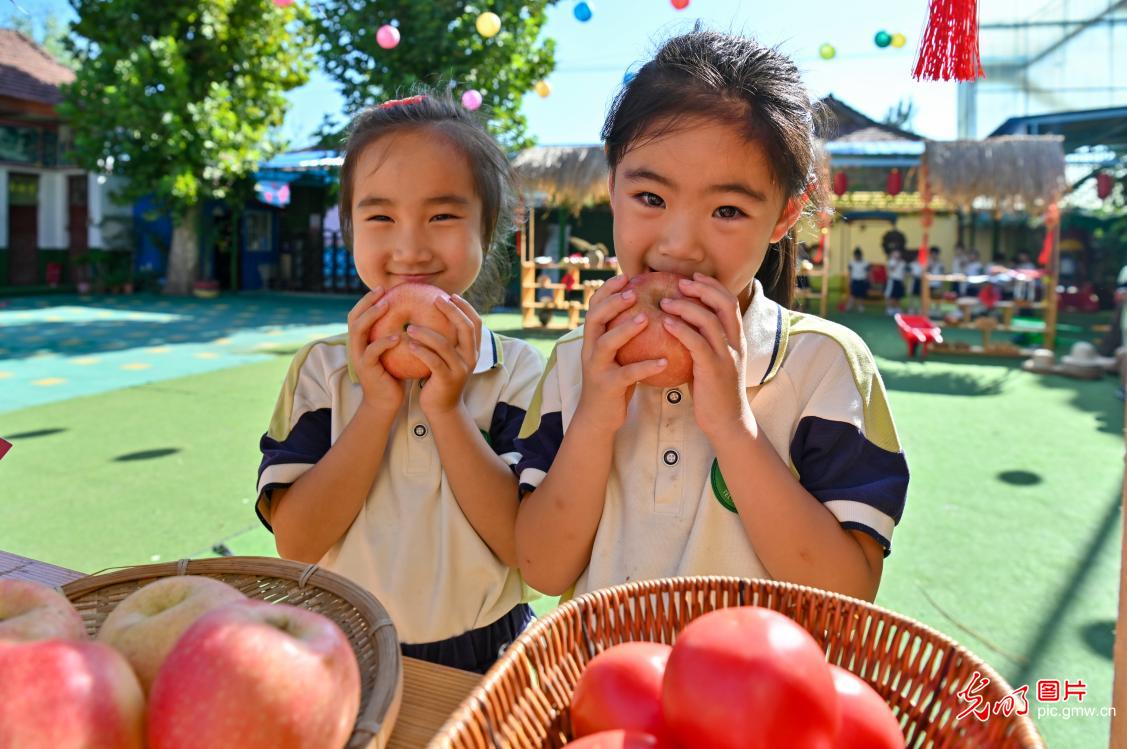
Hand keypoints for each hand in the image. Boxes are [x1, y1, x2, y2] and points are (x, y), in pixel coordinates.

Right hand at [347, 288, 403, 415]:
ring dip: (372, 316)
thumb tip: (416, 314)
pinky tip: (397, 335)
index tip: (382, 288)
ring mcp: (358, 357)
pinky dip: (383, 341)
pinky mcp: (366, 369)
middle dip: (366, 302)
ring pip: (358, 331)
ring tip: (386, 305)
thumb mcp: (394, 351)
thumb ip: (397, 333)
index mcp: (362, 340)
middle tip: (382, 291)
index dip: (367, 300)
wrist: (386, 402)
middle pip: (354, 317)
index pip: (358, 314)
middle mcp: (356, 346)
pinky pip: (372, 351)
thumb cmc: (394, 374)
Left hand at [407, 294, 480, 418]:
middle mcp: (471, 358)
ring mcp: (461, 369)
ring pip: (445, 345)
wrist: (443, 408)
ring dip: (426, 333)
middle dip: (451, 311)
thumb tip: (438, 313)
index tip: (451, 296)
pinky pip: (433, 361)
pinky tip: (409, 345)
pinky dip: (421, 351)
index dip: (465, 307)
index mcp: (474, 350)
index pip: (476, 323)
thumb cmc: (441, 378)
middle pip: (465, 328)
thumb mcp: (449, 357)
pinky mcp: (447, 380)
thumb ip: (448, 339)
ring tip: (409, 327)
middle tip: (435, 299)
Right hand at [575, 275, 668, 431]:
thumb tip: (650, 309)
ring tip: (645, 318)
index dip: (607, 289)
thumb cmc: (614, 382)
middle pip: (594, 319)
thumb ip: (624, 335)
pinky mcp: (607, 386)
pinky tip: (663, 361)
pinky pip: (626, 374)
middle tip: (633, 292)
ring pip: (606, 343)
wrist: (597, 418)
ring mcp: (596, 368)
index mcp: (592, 339)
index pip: (594, 307)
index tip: (625, 276)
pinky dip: (644, 366)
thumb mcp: (616, 355)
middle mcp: (590, 350)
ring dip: (624, 329)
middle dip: (611, 303)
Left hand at [659, 273, 754, 441]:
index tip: (693, 277)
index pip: (729, 301)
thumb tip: (679, 325)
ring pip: (709, 320)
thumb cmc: (713, 392)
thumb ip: (702, 342)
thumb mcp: (711, 361)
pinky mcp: (714, 369)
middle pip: (723, 303)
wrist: (727, 422)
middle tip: (679, 282)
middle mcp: (736, 342)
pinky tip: (664, 323)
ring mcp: (727, 355)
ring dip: (685, 306)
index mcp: (737, 338)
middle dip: (701, 288)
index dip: (712, 286)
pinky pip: (697, 343)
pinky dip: (680, 329)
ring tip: (664, 301)